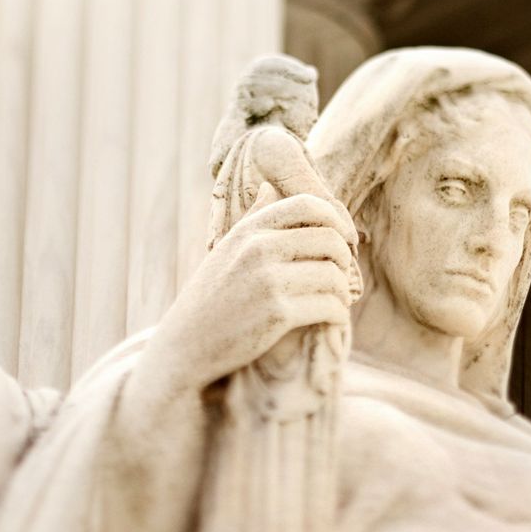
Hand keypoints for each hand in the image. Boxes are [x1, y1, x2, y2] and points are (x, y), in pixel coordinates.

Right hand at [143, 193, 358, 403]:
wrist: (186, 345)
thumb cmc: (211, 297)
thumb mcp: (226, 249)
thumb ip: (253, 218)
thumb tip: (269, 186)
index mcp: (249, 231)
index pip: (308, 205)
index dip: (336, 220)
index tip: (344, 239)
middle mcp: (258, 250)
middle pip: (329, 240)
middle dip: (344, 260)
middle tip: (340, 276)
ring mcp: (268, 281)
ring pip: (334, 276)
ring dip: (343, 292)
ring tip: (336, 301)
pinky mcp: (277, 315)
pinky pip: (330, 307)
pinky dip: (338, 315)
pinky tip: (333, 319)